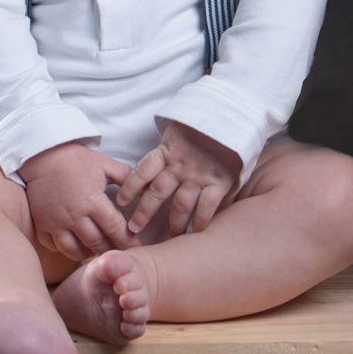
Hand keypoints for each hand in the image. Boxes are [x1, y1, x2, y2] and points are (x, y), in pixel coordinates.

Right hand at [20, 143, 137, 260]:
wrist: (43, 156)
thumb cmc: (76, 160)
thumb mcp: (104, 164)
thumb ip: (125, 176)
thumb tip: (146, 187)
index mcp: (92, 200)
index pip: (115, 228)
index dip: (128, 240)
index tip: (137, 247)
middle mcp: (74, 215)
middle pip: (97, 243)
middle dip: (111, 249)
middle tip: (119, 252)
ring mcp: (56, 222)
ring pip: (75, 250)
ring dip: (88, 253)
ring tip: (97, 250)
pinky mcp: (42, 224)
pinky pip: (54, 247)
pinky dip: (65, 250)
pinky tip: (75, 246)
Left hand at [116, 122, 241, 235]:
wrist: (231, 118)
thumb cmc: (200, 130)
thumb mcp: (177, 134)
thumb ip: (164, 154)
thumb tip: (147, 174)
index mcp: (167, 151)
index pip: (142, 170)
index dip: (130, 187)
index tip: (121, 202)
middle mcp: (180, 164)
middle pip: (157, 192)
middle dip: (144, 212)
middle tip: (134, 229)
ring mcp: (200, 173)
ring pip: (181, 203)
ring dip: (174, 222)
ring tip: (171, 235)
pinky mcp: (220, 180)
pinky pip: (207, 205)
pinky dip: (201, 220)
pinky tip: (197, 231)